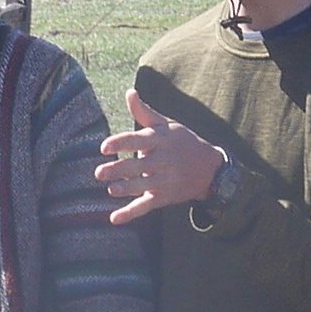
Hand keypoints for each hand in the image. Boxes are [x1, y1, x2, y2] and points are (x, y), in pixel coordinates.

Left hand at [96, 91, 229, 223]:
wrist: (211, 169)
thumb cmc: (183, 142)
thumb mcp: (167, 125)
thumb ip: (144, 113)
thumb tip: (129, 92)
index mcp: (161, 140)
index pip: (138, 139)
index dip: (121, 143)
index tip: (104, 147)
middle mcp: (164, 160)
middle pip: (139, 165)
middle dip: (119, 170)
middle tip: (99, 172)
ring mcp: (165, 180)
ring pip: (143, 186)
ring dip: (127, 189)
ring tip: (111, 189)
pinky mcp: (164, 197)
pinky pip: (146, 207)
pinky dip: (130, 214)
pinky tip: (114, 218)